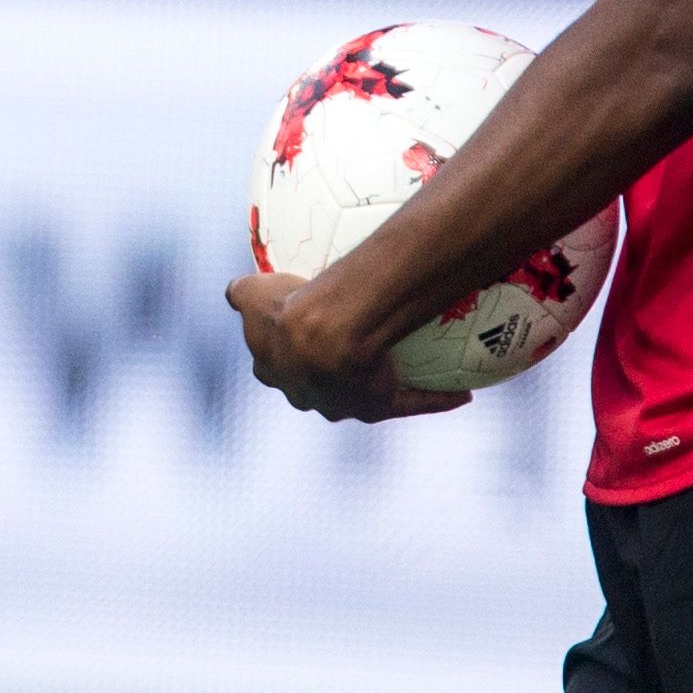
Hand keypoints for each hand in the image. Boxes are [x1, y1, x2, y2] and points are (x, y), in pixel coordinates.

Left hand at [226, 270, 468, 423]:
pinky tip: (463, 395)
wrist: (327, 332)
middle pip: (311, 388)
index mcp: (277, 371)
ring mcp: (344, 404)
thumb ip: (239, 290)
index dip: (279, 355)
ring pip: (359, 400)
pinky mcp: (379, 407)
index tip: (288, 337)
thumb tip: (230, 286)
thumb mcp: (252, 292)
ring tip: (393, 371)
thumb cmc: (289, 307)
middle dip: (319, 377)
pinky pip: (414, 405)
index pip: (272, 367)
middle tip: (339, 354)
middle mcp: (307, 394)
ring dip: (374, 390)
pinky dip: (437, 401)